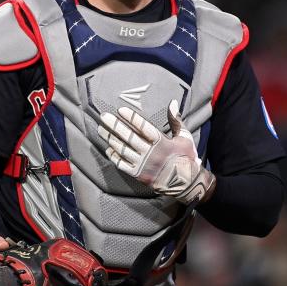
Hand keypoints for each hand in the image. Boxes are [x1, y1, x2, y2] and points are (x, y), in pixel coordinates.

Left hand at [98, 100, 215, 204]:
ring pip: (123, 150)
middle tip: (104, 117)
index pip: (144, 127)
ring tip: (101, 130)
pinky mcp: (139, 174)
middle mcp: (151, 153)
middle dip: (115, 126)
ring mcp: (143, 164)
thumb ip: (176, 120)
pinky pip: (123, 165)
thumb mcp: (184, 136)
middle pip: (130, 137)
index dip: (132, 118)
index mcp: (162, 142)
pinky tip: (108, 148)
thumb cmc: (185, 157)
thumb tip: (172, 102)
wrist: (185, 182)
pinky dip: (114, 157)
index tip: (121, 110)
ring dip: (111, 139)